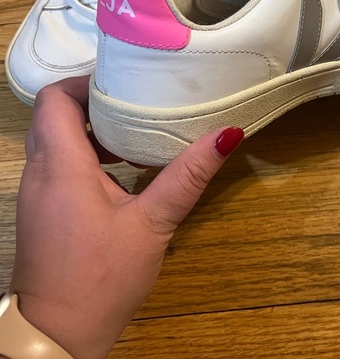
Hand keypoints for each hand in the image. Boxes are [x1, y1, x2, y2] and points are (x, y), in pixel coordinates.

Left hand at [9, 76, 242, 357]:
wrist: (58, 336)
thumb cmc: (102, 277)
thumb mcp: (153, 224)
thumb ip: (188, 176)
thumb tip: (227, 135)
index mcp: (62, 166)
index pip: (56, 98)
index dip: (86, 82)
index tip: (125, 82)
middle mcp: (39, 171)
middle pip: (55, 114)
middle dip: (93, 101)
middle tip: (136, 98)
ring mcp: (36, 191)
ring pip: (55, 138)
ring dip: (89, 127)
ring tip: (134, 127)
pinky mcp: (41, 208)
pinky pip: (57, 162)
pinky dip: (84, 152)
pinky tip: (120, 167)